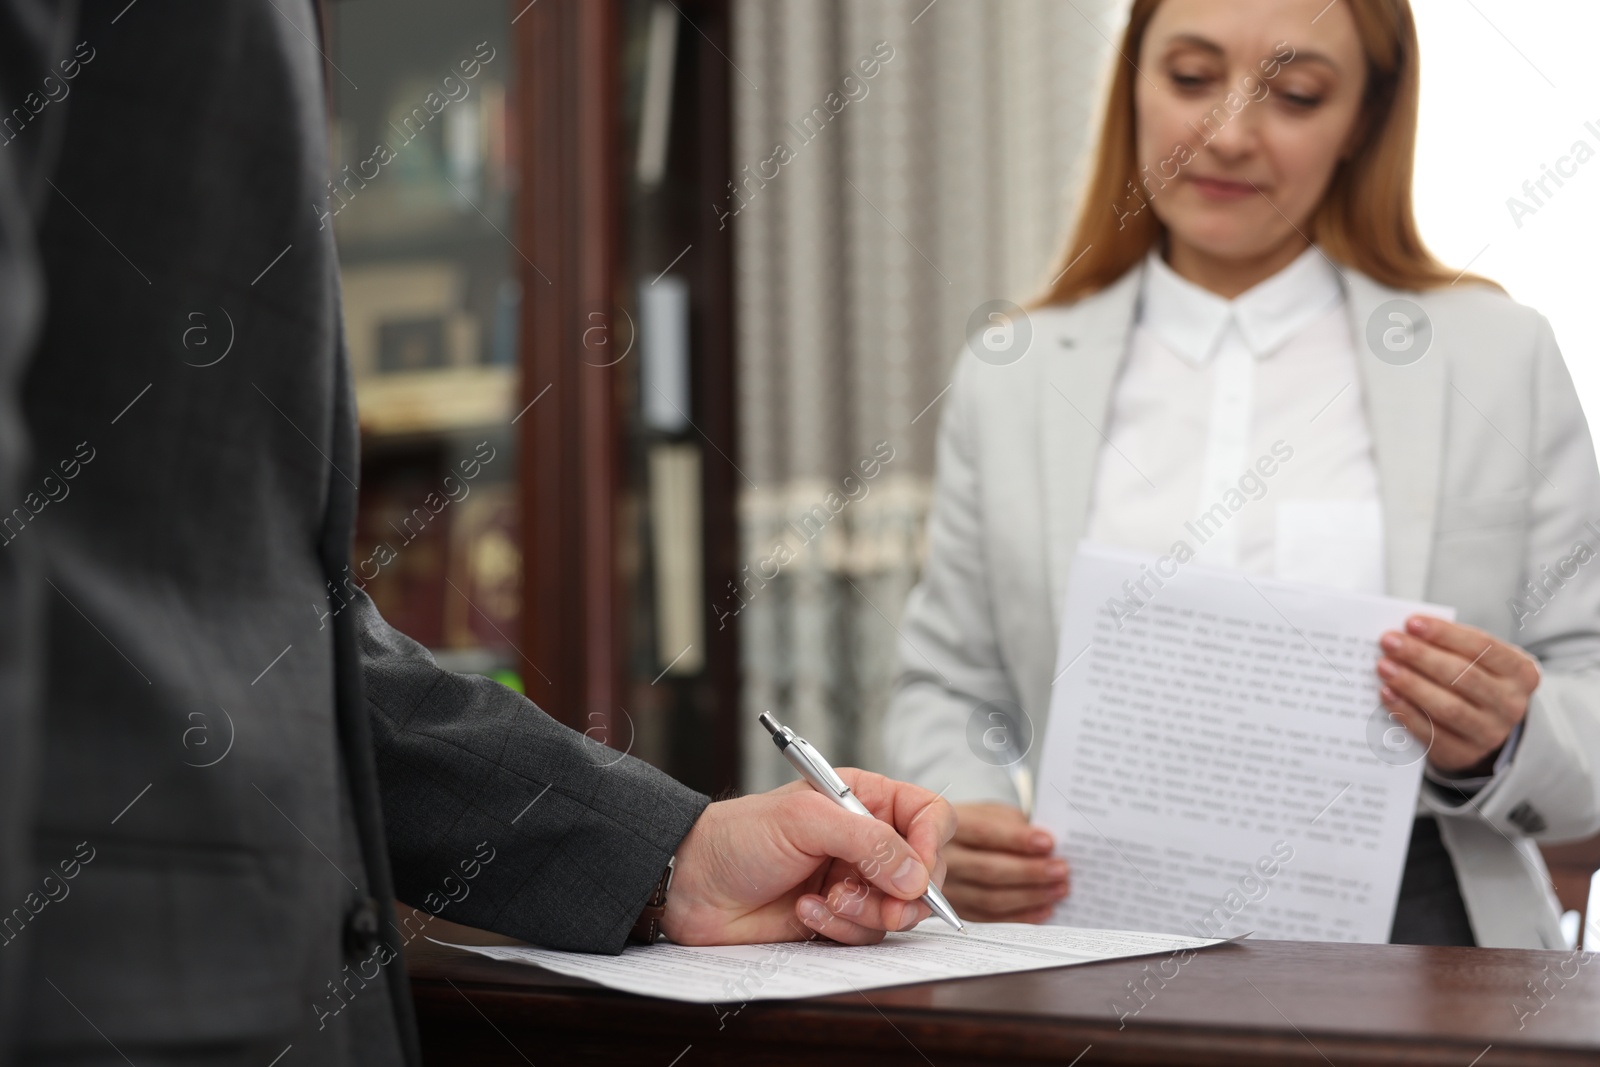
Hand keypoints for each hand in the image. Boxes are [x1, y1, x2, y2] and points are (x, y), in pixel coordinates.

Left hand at [660, 768, 954, 946]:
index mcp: (865, 799)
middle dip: (904, 893)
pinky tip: (805, 912)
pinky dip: (839, 928)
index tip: (917, 871)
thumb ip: (866, 841)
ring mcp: (855, 881)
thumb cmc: (738, 836)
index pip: (929, 815)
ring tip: (824, 900)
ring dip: (864, 912)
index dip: (933, 842)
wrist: (694, 884)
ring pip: (899, 910)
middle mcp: (867, 840)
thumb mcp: (804, 820)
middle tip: (881, 905)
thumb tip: (914, 875)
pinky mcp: (839, 918)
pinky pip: (867, 934)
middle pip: (925, 871)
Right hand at [944, 803, 1068, 922]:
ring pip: (990, 899)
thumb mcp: (992, 813)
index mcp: (953, 825)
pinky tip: (1044, 909)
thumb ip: (1014, 825)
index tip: (1048, 843)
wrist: (943, 843)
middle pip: (988, 870)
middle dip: (1029, 872)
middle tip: (1061, 870)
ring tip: (1059, 889)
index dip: (1017, 839)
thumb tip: (1046, 848)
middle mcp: (945, 859)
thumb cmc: (979, 826)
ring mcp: (949, 888)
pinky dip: (1021, 916)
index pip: (984, 833)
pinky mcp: (958, 910)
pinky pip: (991, 920)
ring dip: (1030, 897)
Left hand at [1377, 615, 1541, 775]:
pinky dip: (1407, 712)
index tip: (1411, 623)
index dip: (1445, 634)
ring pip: (1449, 707)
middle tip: (1389, 642)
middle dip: (1421, 656)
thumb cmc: (1473, 680)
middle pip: (1462, 676)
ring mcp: (1491, 733)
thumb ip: (1449, 645)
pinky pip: (1433, 733)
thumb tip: (1405, 632)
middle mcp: (1511, 704)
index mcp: (1520, 672)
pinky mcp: (1465, 753)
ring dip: (1412, 684)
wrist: (1483, 728)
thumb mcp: (1476, 660)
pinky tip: (1387, 694)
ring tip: (1384, 666)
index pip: (1483, 647)